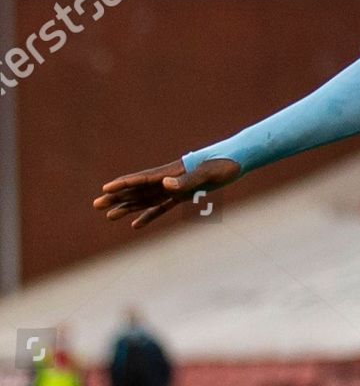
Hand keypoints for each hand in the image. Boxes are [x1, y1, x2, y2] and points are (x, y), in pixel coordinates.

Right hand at [93, 158, 240, 228]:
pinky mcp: (183, 196)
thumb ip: (186, 180)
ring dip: (127, 208)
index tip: (105, 189)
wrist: (237, 161)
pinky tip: (135, 224)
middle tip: (96, 205)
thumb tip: (165, 185)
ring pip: (145, 200)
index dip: (123, 185)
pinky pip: (161, 208)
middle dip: (117, 198)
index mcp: (170, 173)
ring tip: (109, 216)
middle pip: (137, 191)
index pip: (141, 180)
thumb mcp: (207, 173)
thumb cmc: (222, 164)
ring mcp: (174, 188)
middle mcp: (167, 180)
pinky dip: (148, 215)